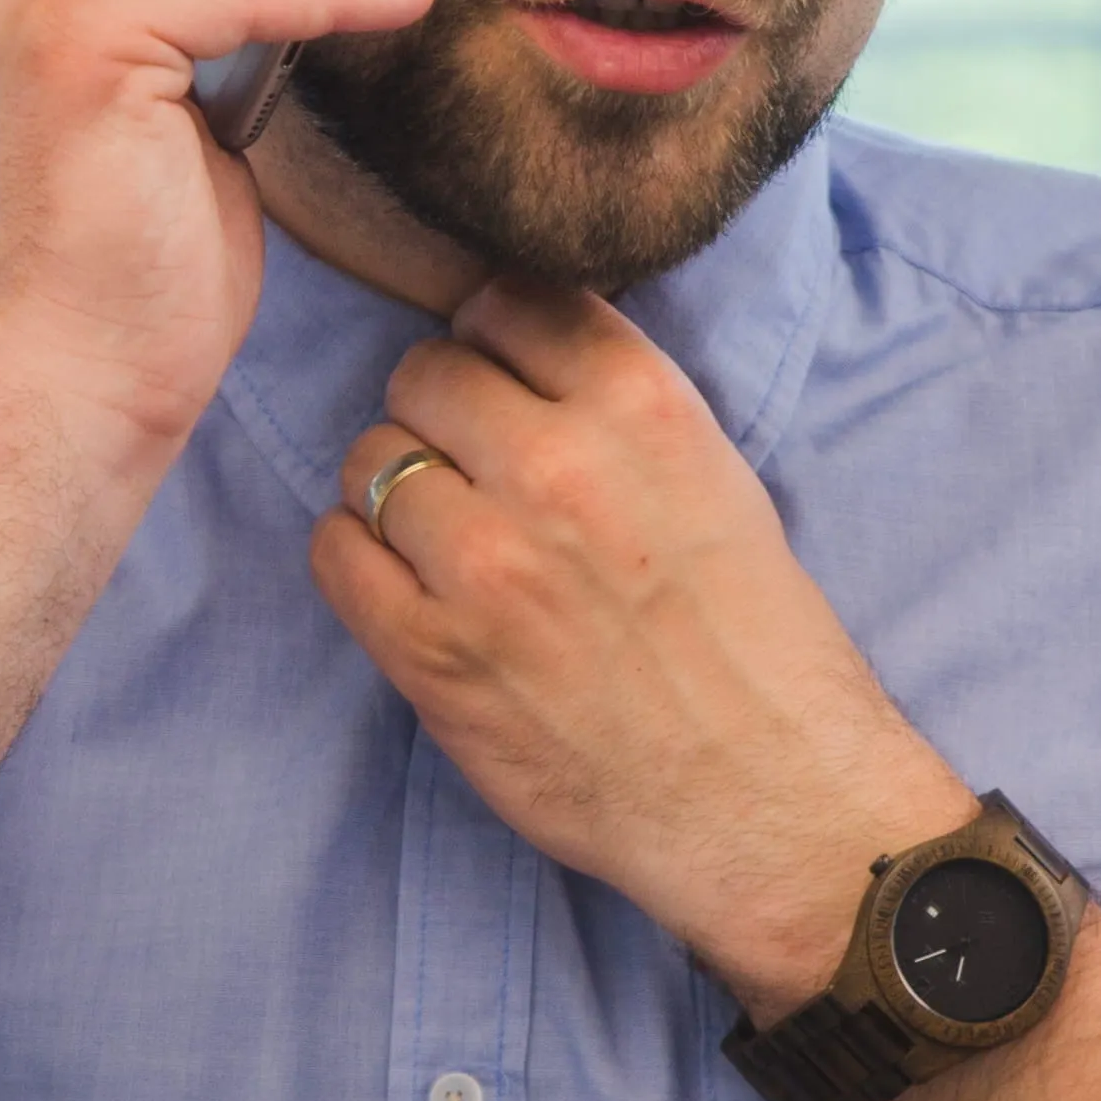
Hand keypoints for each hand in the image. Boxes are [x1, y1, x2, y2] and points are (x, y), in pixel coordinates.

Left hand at [316, 281, 973, 1015]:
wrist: (766, 801)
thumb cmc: (754, 646)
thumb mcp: (717, 479)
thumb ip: (614, 405)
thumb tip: (511, 348)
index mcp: (642, 409)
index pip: (507, 299)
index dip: (494, 340)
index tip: (504, 382)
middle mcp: (556, 468)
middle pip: (424, 372)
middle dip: (441, 414)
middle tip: (473, 472)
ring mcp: (484, 563)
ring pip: (371, 458)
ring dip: (394, 491)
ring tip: (444, 540)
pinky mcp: (430, 653)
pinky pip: (334, 552)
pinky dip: (357, 559)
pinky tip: (406, 588)